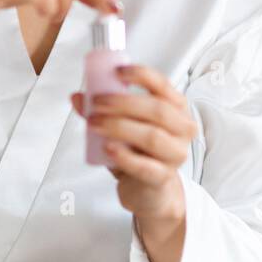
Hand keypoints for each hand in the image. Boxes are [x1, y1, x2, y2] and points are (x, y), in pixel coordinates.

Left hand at [71, 63, 196, 222]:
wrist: (149, 190)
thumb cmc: (139, 152)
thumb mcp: (123, 127)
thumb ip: (103, 111)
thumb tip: (78, 97)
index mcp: (176, 108)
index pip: (163, 85)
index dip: (142, 75)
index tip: (117, 72)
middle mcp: (182, 129)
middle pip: (157, 110)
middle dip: (123, 103)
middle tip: (96, 103)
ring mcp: (176, 154)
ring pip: (151, 136)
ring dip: (119, 126)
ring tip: (95, 124)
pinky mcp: (163, 178)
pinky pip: (145, 166)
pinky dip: (125, 156)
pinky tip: (108, 148)